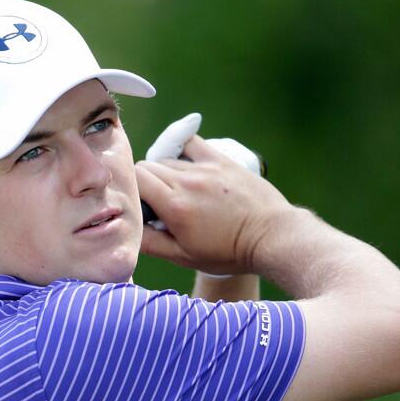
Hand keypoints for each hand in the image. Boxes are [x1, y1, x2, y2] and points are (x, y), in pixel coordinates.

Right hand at [136, 135, 292, 274]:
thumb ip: (150, 243)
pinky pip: (191, 143)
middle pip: (147, 166)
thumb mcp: (184, 257)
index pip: (136, 179)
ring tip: (178, 192)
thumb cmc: (228, 252)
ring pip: (168, 159)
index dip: (132, 191)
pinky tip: (185, 163)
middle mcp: (187, 182)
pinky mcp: (221, 161)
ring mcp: (206, 168)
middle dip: (144, 182)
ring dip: (164, 172)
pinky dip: (182, 150)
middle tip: (157, 203)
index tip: (138, 205)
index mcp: (175, 206)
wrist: (271, 237)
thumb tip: (128, 229)